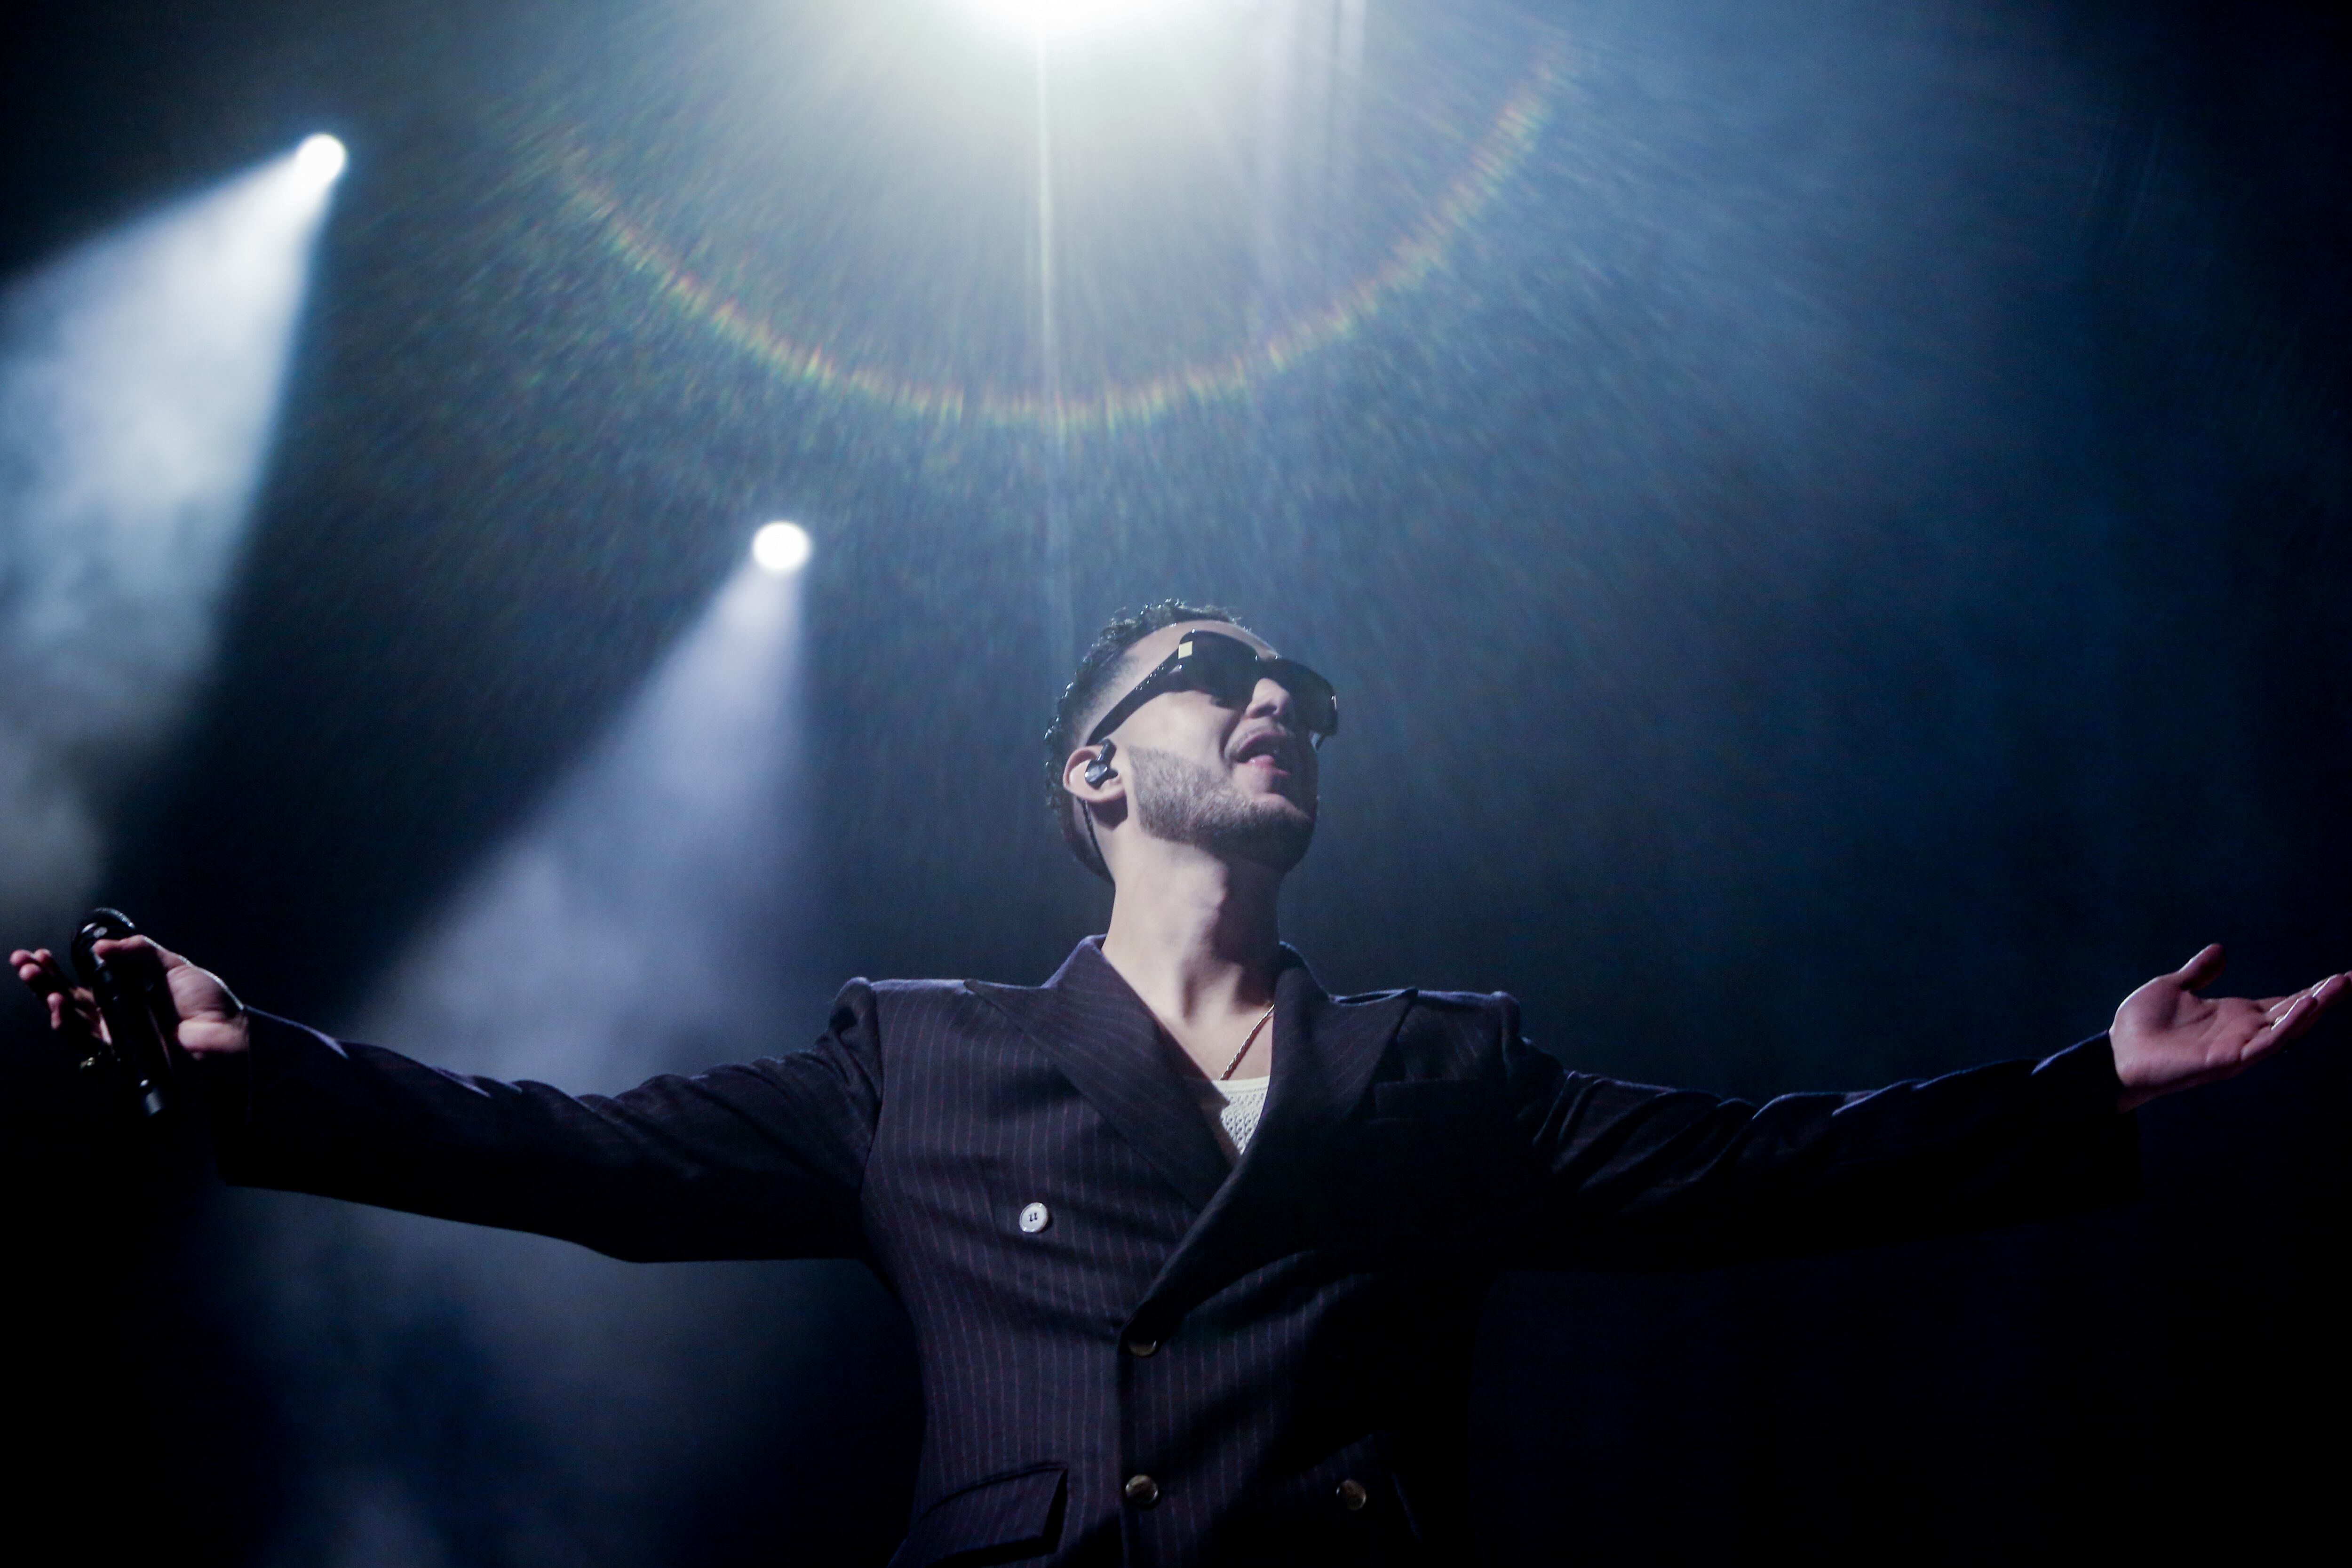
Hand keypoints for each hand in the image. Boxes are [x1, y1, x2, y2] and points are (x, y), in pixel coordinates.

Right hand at [12, 936, 249, 1057]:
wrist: (228, 1037)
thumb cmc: (208, 1004)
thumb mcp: (175, 967)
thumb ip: (140, 951)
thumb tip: (100, 945)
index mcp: (128, 997)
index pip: (84, 984)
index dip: (59, 971)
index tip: (41, 954)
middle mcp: (117, 1019)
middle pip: (70, 1002)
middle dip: (42, 982)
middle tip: (23, 963)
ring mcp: (116, 1039)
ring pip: (71, 1022)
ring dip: (49, 1000)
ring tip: (36, 979)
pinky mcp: (119, 1056)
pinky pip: (86, 1043)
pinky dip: (69, 1026)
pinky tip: (59, 1007)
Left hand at [2109, 944, 2345, 1111]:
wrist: (2115, 1054)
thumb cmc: (2139, 1026)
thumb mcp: (2172, 988)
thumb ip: (2199, 973)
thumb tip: (2221, 951)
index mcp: (2234, 1014)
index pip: (2283, 1002)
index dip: (2311, 991)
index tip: (2340, 977)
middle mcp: (2243, 1031)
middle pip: (2294, 1013)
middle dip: (2325, 996)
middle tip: (2351, 978)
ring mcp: (2239, 1046)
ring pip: (2288, 1027)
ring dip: (2314, 1007)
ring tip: (2340, 985)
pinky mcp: (2229, 1059)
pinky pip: (2267, 1042)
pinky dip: (2289, 1025)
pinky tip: (2308, 1006)